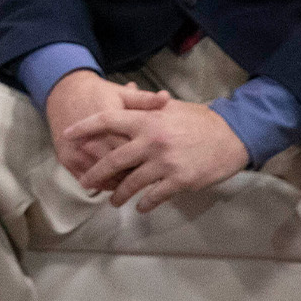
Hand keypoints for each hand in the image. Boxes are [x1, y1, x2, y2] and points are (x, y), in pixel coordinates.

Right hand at [44, 69, 163, 174]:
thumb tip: (166, 97)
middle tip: (153, 177)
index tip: (160, 162)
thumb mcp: (121, 94)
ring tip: (137, 183)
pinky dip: (106, 185)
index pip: (132, 149)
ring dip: (122, 184)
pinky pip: (91, 181)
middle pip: (120, 167)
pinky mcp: (67, 161)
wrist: (64, 94)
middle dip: (137, 174)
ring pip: (105, 179)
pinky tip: (118, 183)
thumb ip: (145, 100)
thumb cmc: (97, 94)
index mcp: (107, 123)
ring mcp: (78, 153)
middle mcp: (91, 140)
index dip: (148, 158)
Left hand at [62, 94, 250, 211]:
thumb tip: (123, 93)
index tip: (67, 135)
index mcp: (147, 120)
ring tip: (113, 201)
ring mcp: (165, 163)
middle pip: (113, 160)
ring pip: (131, 183)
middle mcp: (151, 141)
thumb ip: (145, 106)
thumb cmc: (199, 121)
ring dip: (118, 194)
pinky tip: (139, 206)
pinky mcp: (179, 180)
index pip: (107, 120)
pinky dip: (144, 203)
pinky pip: (153, 196)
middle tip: (85, 182)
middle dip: (95, 173)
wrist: (233, 136)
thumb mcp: (170, 108)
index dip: (84, 128)